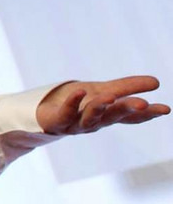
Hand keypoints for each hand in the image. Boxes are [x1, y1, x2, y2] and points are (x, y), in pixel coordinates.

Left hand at [36, 75, 169, 134]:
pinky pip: (66, 113)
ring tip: (110, 97)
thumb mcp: (104, 91)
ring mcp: (76, 123)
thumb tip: (157, 81)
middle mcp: (96, 122)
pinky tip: (79, 92)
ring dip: (100, 108)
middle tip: (143, 104)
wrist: (45, 112)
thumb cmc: (79, 104)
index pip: (131, 116)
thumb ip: (127, 87)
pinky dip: (73, 103)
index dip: (147, 114)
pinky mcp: (58, 121)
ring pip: (90, 118)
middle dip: (126, 110)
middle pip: (113, 116)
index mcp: (109, 115)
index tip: (165, 109)